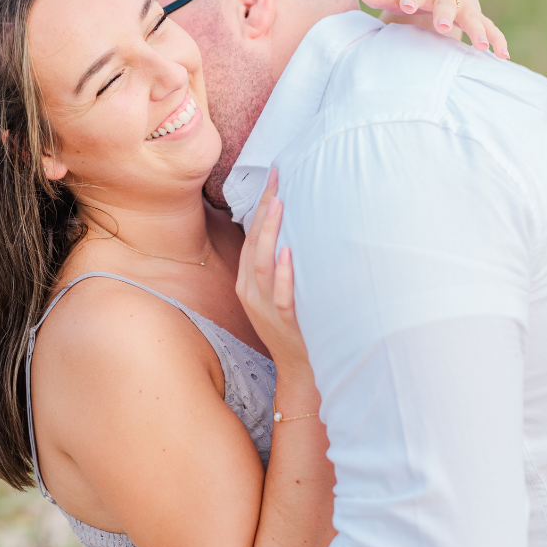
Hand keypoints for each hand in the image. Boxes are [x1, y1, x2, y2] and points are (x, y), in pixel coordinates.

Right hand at [233, 169, 308, 370]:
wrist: (300, 368)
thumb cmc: (294, 327)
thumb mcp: (277, 295)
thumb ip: (279, 268)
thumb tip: (295, 232)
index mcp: (247, 283)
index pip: (250, 238)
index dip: (260, 208)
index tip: (274, 179)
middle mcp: (251, 292)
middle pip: (253, 246)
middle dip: (264, 212)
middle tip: (277, 183)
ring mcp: (264, 307)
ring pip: (261, 265)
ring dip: (270, 234)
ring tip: (280, 207)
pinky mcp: (283, 321)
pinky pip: (280, 294)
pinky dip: (283, 273)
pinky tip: (288, 253)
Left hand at [357, 0, 506, 57]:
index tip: (406, 5)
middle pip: (446, 3)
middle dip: (445, 14)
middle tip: (442, 27)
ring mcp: (463, 6)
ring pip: (472, 18)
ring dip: (478, 31)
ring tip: (482, 47)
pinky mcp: (475, 18)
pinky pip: (490, 28)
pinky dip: (497, 40)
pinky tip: (503, 55)